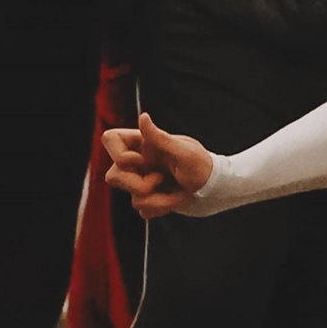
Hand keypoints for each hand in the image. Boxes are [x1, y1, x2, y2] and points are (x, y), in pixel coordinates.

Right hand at [100, 116, 218, 214]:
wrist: (216, 189)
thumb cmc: (204, 166)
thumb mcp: (183, 151)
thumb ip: (160, 138)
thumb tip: (143, 117)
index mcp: (143, 144)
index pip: (110, 139)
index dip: (119, 155)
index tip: (142, 161)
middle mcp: (140, 162)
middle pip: (113, 176)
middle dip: (138, 185)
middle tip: (161, 180)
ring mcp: (143, 181)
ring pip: (132, 199)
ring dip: (158, 199)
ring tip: (177, 192)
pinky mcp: (151, 199)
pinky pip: (143, 210)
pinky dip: (161, 208)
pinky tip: (175, 199)